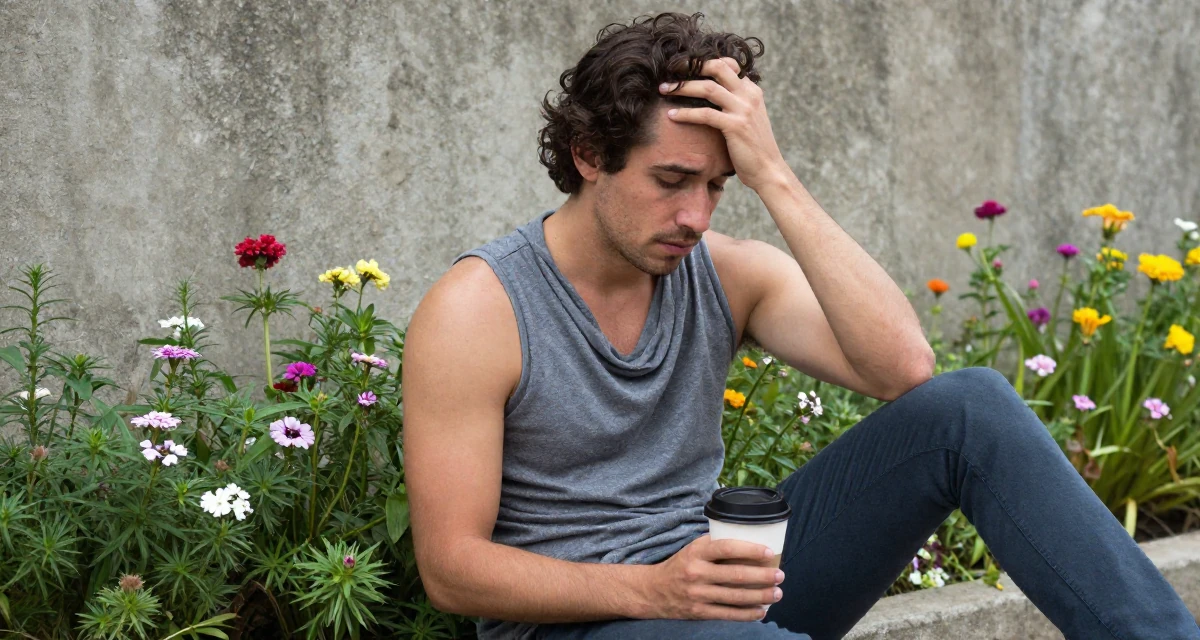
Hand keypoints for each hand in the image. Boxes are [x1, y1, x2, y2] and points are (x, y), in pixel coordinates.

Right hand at [642, 533, 783, 620]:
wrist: (653, 591)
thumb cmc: (679, 565)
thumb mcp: (692, 549)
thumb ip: (714, 544)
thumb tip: (747, 540)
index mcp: (695, 553)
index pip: (726, 548)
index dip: (749, 549)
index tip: (769, 552)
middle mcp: (696, 573)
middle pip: (735, 575)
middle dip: (762, 576)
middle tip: (780, 575)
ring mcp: (698, 595)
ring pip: (735, 597)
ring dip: (760, 596)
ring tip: (777, 593)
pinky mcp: (699, 612)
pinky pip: (728, 614)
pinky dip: (747, 614)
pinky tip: (761, 611)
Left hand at [660, 57, 790, 192]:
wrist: (768, 170)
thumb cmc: (753, 147)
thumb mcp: (748, 118)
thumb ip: (735, 103)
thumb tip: (712, 95)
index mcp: (751, 90)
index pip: (728, 64)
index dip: (705, 61)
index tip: (685, 65)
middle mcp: (749, 95)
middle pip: (717, 67)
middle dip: (691, 66)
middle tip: (671, 70)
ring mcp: (743, 109)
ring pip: (708, 88)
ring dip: (682, 87)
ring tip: (664, 89)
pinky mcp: (735, 126)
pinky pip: (705, 114)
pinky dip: (685, 113)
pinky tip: (671, 115)